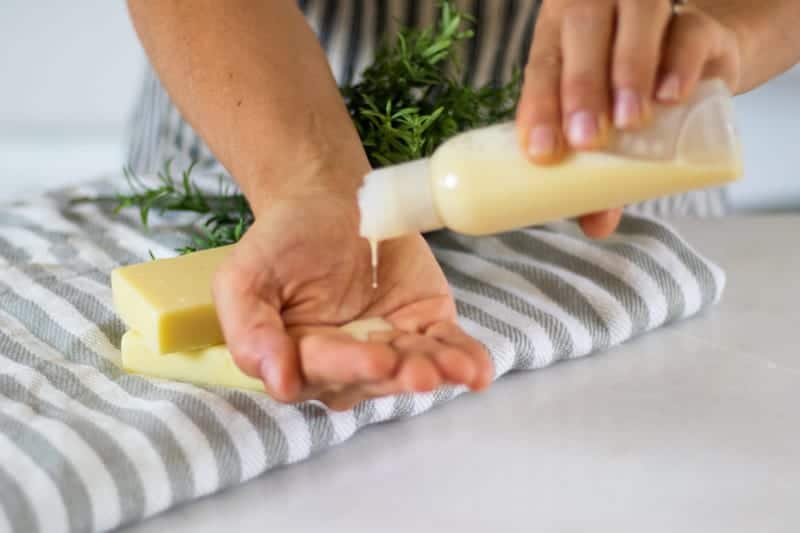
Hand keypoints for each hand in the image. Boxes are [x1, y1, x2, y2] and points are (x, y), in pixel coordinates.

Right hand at [211, 191, 492, 410]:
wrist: (329, 202)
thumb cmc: (283, 240)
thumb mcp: (243, 276)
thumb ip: (248, 328)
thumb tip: (275, 379)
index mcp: (298, 356)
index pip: (321, 371)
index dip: (349, 367)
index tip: (376, 358)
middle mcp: (345, 363)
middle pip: (372, 376)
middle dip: (397, 374)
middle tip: (420, 370)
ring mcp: (389, 347)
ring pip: (412, 367)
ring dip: (436, 371)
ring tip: (457, 370)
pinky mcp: (424, 327)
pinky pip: (445, 347)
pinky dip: (463, 359)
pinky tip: (477, 370)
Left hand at [517, 0, 741, 237]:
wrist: (696, 64)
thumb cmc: (633, 101)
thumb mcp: (609, 135)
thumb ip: (599, 177)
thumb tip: (595, 227)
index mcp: (560, 43)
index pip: (541, 69)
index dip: (539, 107)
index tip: (543, 152)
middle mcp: (598, 18)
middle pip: (582, 35)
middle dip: (580, 90)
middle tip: (586, 140)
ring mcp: (648, 14)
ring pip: (633, 22)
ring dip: (628, 73)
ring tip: (629, 122)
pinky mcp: (698, 26)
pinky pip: (688, 32)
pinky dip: (679, 63)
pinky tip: (671, 95)